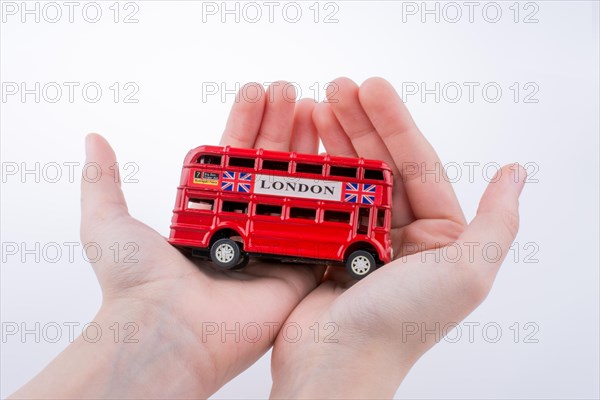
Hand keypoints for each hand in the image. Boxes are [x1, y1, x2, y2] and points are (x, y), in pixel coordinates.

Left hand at [11, 81, 322, 398]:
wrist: (168, 332)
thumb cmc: (137, 283)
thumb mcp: (107, 222)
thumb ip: (103, 180)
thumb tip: (94, 139)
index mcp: (207, 214)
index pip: (232, 159)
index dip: (245, 123)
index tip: (257, 92)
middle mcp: (242, 228)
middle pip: (268, 168)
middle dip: (279, 127)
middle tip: (289, 91)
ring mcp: (272, 248)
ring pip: (297, 191)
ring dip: (307, 150)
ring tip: (314, 108)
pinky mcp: (298, 271)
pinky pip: (323, 231)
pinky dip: (334, 198)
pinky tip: (340, 160)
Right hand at [269, 77, 526, 398]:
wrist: (334, 364)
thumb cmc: (401, 324)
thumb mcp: (466, 271)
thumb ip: (495, 220)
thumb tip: (515, 173)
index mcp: (440, 237)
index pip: (417, 164)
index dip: (394, 122)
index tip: (370, 88)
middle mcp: (404, 237)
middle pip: (380, 164)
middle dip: (359, 123)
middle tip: (335, 87)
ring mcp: (363, 241)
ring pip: (349, 178)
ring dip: (334, 140)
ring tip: (314, 106)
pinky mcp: (328, 249)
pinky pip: (322, 201)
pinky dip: (312, 172)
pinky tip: (301, 146)